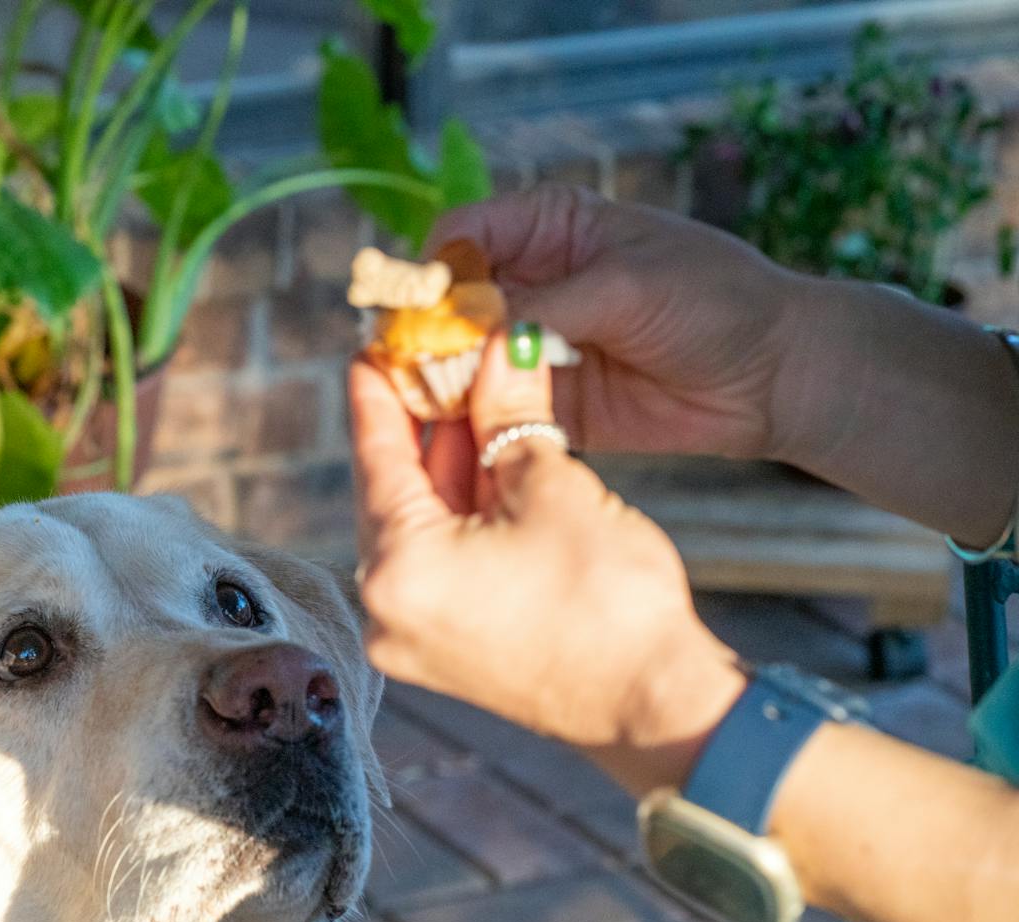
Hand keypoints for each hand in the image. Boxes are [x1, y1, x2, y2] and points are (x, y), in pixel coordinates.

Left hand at [350, 335, 745, 793]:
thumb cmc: (607, 599)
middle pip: (392, 492)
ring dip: (448, 468)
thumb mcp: (552, 483)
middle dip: (423, 426)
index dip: (377, 394)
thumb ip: (508, 413)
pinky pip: (437, 563)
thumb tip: (496, 349)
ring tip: (474, 402)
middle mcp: (385, 608)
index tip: (372, 349)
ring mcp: (411, 636)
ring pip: (418, 526)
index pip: (375, 458)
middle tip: (437, 365)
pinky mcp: (442, 650)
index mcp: (397, 567)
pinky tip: (487, 465)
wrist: (655, 703)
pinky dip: (459, 516)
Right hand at [433, 185, 803, 461]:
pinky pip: (488, 408)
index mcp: (548, 227)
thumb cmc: (715, 301)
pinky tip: (455, 431)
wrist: (774, 375)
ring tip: (429, 403)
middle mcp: (530, 282)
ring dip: (438, 380)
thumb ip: (544, 306)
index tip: (421, 311)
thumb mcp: (626, 287)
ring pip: (457, 359)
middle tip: (408, 367)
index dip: (433, 271)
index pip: (461, 237)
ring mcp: (531, 345)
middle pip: (446, 303)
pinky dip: (467, 420)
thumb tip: (465, 331)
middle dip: (424, 333)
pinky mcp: (542, 401)